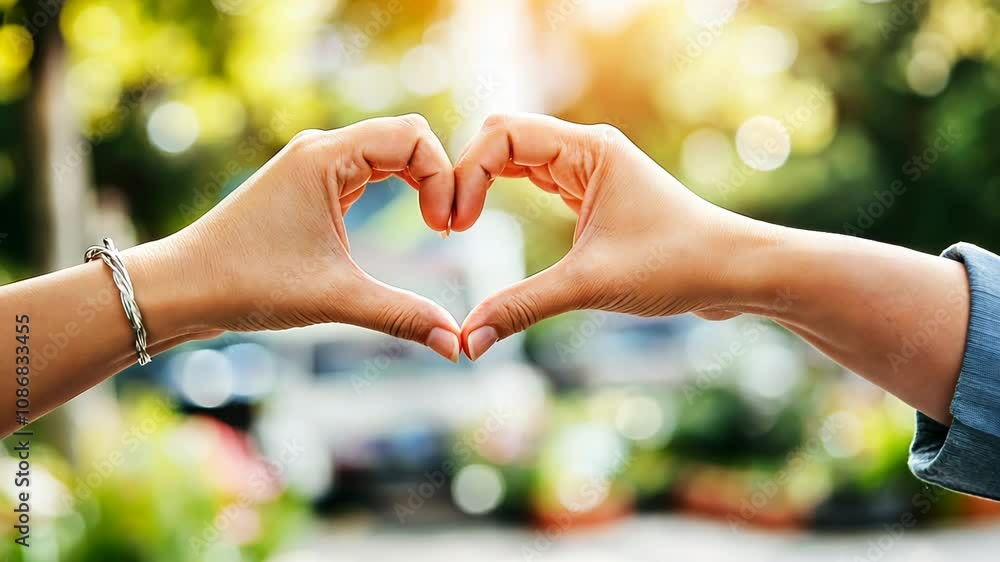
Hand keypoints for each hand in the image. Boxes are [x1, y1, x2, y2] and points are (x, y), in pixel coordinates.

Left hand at [168, 115, 461, 360]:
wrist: (180, 288)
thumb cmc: (246, 283)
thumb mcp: (334, 298)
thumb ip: (401, 315)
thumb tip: (457, 345)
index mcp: (326, 157)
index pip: (412, 136)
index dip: (442, 177)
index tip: (442, 230)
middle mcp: (320, 150)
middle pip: (406, 136)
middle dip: (437, 175)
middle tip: (444, 226)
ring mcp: (313, 166)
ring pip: (387, 152)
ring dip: (418, 182)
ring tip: (433, 227)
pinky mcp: (308, 187)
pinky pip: (367, 171)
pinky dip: (396, 189)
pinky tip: (405, 223)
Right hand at [452, 113, 772, 359]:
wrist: (737, 272)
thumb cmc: (678, 265)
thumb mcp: (591, 285)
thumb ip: (522, 307)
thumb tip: (468, 342)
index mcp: (588, 149)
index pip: (501, 134)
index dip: (467, 173)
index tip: (457, 226)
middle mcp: (587, 150)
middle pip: (502, 137)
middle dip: (468, 173)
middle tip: (451, 225)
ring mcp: (591, 170)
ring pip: (518, 158)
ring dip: (485, 183)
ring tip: (461, 225)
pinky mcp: (594, 195)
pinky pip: (537, 181)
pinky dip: (507, 196)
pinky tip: (490, 222)